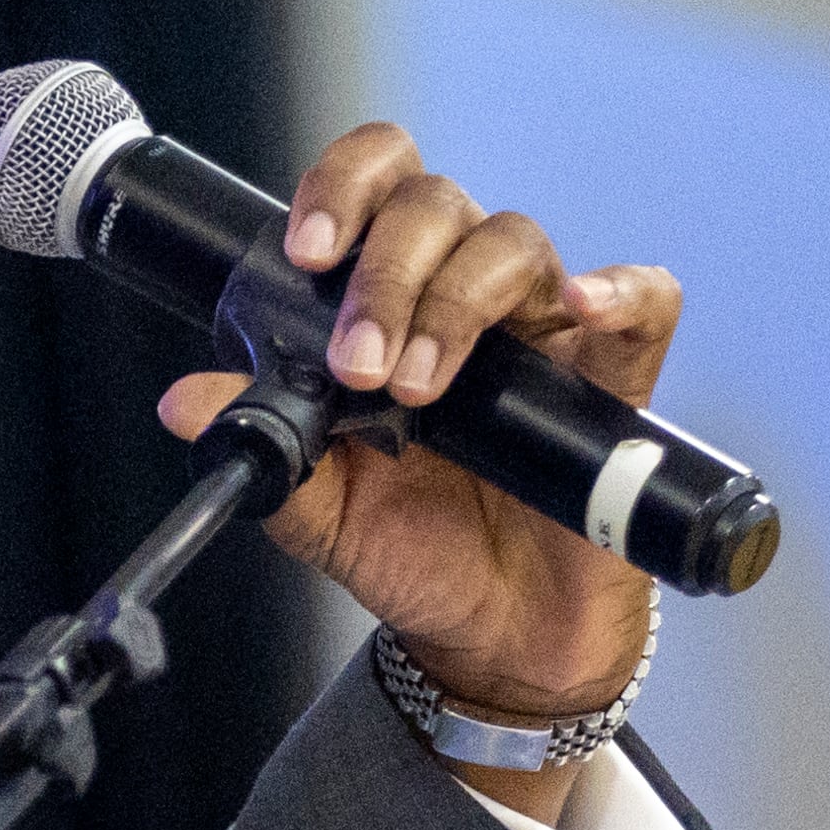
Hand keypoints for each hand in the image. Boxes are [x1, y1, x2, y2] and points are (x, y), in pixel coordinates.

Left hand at [155, 122, 673, 736]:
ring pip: (515, 245)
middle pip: (437, 207)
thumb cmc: (414, 554)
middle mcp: (464, 297)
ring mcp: (541, 333)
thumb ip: (261, 448)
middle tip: (359, 365)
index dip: (342, 190)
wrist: (491, 638)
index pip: (376, 190)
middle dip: (386, 274)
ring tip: (417, 389)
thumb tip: (186, 403)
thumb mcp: (319, 511)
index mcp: (389, 304)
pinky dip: (619, 292)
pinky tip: (582, 307)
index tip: (308, 252)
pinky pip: (642, 307)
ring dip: (456, 302)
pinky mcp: (613, 380)